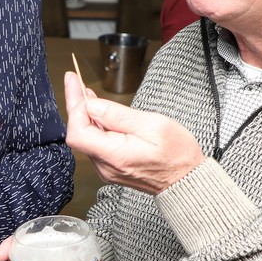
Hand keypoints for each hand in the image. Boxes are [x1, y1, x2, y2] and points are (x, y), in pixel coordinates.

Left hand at [64, 71, 204, 194]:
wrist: (187, 180)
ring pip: (85, 138)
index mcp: (116, 155)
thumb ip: (118, 116)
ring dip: (83, 114)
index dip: (75, 106)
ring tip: (85, 92)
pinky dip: (93, 126)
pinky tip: (96, 112)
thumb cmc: (177, 154)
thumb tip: (92, 106)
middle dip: (76, 105)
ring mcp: (107, 169)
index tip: (74, 83)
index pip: (78, 132)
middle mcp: (106, 166)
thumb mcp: (153, 125)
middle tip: (75, 80)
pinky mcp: (111, 168)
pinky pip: (95, 144)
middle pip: (78, 134)